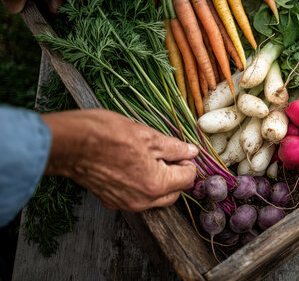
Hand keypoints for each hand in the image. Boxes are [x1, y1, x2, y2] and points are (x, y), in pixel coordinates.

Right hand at [42, 110, 198, 211]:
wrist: (67, 144)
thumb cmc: (105, 135)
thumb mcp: (147, 135)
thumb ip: (173, 147)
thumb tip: (191, 151)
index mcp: (155, 184)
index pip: (188, 178)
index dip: (187, 162)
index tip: (179, 151)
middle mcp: (142, 200)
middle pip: (174, 193)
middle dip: (176, 175)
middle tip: (166, 154)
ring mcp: (125, 203)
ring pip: (155, 198)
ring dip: (159, 182)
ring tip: (148, 158)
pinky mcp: (110, 201)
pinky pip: (136, 197)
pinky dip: (141, 185)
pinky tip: (132, 166)